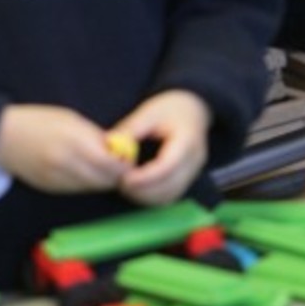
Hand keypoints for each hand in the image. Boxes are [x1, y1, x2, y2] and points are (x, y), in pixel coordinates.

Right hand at [0, 105, 128, 193]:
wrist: (1, 137)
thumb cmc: (36, 120)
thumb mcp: (69, 118)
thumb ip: (93, 135)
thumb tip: (115, 148)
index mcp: (73, 141)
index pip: (109, 162)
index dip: (124, 163)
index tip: (128, 156)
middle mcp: (66, 163)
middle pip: (104, 179)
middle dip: (117, 174)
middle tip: (121, 164)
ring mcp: (57, 179)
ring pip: (92, 187)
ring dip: (103, 180)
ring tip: (105, 168)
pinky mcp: (50, 189)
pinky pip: (77, 190)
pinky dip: (87, 183)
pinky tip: (86, 172)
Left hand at [111, 90, 210, 205]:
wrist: (193, 110)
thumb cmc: (170, 109)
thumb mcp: (150, 113)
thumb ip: (131, 129)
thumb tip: (110, 142)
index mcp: (187, 140)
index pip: (167, 166)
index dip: (145, 178)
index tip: (124, 179)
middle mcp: (194, 160)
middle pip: (170, 186)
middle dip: (143, 190)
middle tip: (120, 183)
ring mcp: (194, 171)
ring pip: (170, 195)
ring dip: (147, 196)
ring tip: (126, 185)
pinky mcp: (188, 178)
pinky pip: (171, 195)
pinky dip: (153, 196)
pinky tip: (137, 188)